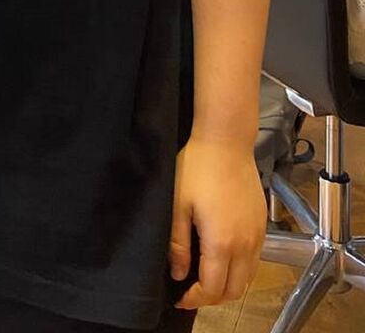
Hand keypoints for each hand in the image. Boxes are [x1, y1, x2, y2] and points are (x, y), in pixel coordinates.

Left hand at [169, 136, 265, 308]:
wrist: (226, 142)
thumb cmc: (197, 167)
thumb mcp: (178, 204)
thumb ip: (178, 244)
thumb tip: (178, 273)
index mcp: (222, 242)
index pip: (212, 288)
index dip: (195, 299)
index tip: (180, 297)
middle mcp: (245, 245)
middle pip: (234, 291)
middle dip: (212, 298)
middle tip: (191, 290)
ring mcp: (257, 236)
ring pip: (247, 279)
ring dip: (228, 285)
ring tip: (205, 276)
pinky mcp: (262, 226)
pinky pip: (254, 261)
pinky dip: (240, 270)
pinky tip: (222, 258)